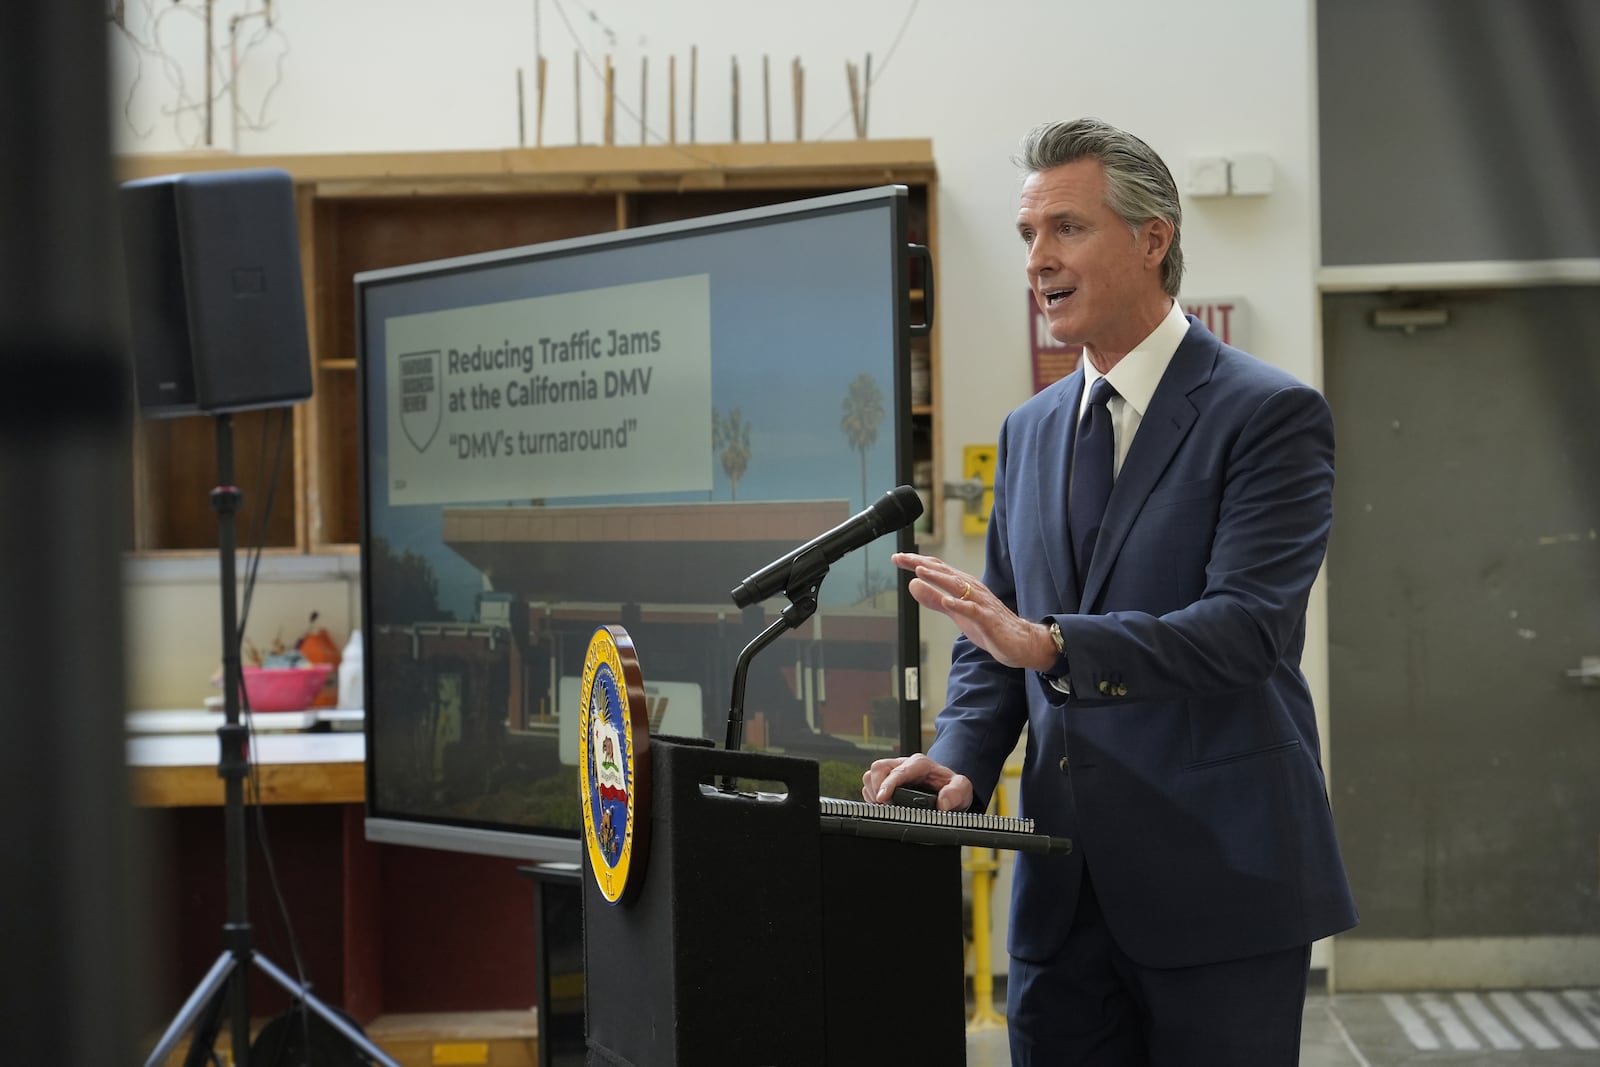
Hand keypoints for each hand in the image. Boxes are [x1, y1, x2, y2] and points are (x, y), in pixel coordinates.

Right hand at [861, 752, 973, 811]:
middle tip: (885, 806)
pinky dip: (872, 796)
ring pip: (871, 775)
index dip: (887, 784)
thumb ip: (956, 793)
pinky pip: (870, 785)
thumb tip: (942, 803)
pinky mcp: (887, 781)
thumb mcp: (962, 789)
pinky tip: (883, 806)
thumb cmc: (952, 788)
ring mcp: (894, 772)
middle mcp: (904, 765)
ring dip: (873, 792)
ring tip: (884, 807)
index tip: (883, 798)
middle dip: (877, 788)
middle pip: (878, 768)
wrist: (949, 790)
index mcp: (920, 764)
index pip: (898, 771)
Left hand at [891, 552, 1056, 670]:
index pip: (937, 569)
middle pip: (944, 572)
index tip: (897, 558)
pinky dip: (959, 606)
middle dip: (921, 564)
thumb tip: (912, 585)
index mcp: (963, 586)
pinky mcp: (988, 620)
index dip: (916, 563)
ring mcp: (981, 604)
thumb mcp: (955, 611)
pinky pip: (973, 611)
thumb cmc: (988, 625)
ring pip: (958, 587)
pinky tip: (946, 602)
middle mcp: (971, 590)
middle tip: (901, 558)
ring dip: (938, 578)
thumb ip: (934, 599)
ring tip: (920, 571)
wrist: (1021, 642)